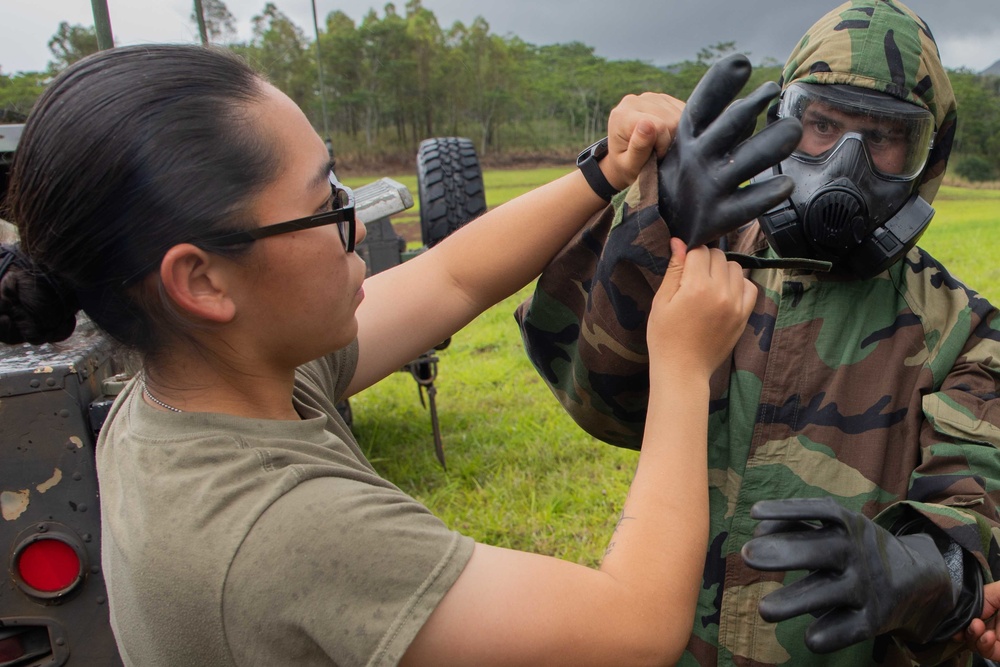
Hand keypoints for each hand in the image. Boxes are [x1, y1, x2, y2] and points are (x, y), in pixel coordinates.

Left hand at [602, 92, 685, 190]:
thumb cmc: (626, 167)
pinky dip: (680, 125)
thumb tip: (647, 124)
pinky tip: (667, 134)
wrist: (622, 161)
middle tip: (656, 151)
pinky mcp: (660, 97)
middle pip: (670, 119)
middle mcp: (633, 101)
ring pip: (678, 114)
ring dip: (675, 133)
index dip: (662, 145)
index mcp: (622, 116)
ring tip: (659, 144)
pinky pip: (681, 109)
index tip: (653, 156)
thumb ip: (638, 147)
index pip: (659, 126)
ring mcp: (648, 96)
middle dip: (669, 140)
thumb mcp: (630, 165)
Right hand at [647, 238, 755, 377]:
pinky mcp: (744, 315)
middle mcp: (721, 292)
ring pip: (735, 267)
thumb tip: (679, 242)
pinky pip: (750, 286)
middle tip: (692, 278)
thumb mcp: (661, 302)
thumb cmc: (664, 338)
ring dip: (722, 270)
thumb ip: (673, 270)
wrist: (683, 370)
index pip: (699, 250)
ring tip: (708, 286)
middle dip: (704, 260)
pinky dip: (739, 284)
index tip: (682, 265)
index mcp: (697, 286)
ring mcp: (736, 304)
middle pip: (718, 256)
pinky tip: (724, 294)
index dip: (688, 254)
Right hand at [657, 53, 802, 247]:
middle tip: (774, 90)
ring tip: (792, 130)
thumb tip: (751, 95)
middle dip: (753, 104)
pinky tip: (786, 185)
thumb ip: (721, 121)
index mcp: (687, 138)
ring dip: (771, 143)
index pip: (704, 103)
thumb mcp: (689, 145)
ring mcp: (708, 188)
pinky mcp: (718, 217)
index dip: (721, 81)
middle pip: (729, 124)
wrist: (659, 227)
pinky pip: (748, 205)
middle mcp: (697, 158)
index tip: (742, 62)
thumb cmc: (682, 176)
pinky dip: (768, 194)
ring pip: (746, 161)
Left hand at [741, 497, 962, 652]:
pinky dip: (832, 634)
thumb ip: (795, 525)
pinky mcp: (872, 619)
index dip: (788, 510)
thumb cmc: (854, 548)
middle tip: (746, 555)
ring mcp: (866, 587)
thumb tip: (759, 532)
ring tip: (763, 610)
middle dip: (785, 553)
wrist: (916, 579)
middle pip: (822, 551)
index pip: (818, 512)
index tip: (754, 512)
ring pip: (830, 593)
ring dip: (796, 601)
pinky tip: (809, 639)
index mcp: (847, 525)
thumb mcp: (835, 528)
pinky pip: (851, 628)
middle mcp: (857, 553)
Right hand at [957, 582, 999, 660]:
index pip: (970, 621)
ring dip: (973, 638)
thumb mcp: (998, 591)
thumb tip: (966, 615)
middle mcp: (995, 627)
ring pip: (978, 646)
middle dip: (966, 630)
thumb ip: (980, 600)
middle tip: (971, 623)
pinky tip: (986, 636)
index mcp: (992, 613)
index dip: (960, 622)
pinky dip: (984, 646)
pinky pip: (990, 653)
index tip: (955, 620)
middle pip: (971, 635)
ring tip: (978, 627)